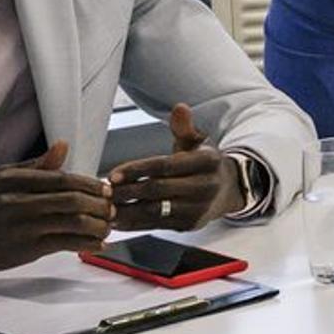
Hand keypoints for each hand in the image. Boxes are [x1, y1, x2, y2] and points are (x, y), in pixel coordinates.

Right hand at [0, 142, 110, 272]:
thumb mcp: (1, 178)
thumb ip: (36, 166)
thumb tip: (64, 146)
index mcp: (14, 179)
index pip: (63, 178)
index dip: (90, 185)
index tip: (106, 190)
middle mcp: (19, 201)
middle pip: (73, 200)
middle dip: (99, 205)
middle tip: (112, 208)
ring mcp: (23, 226)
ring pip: (73, 223)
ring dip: (98, 225)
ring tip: (107, 227)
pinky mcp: (26, 248)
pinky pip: (66, 244)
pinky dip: (87, 244)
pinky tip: (98, 244)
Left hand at [106, 105, 247, 230]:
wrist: (228, 190)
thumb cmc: (204, 164)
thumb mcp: (198, 142)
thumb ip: (184, 127)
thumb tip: (180, 108)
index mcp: (207, 162)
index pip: (165, 166)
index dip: (137, 170)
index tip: (113, 175)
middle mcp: (206, 186)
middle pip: (158, 189)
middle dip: (127, 191)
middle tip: (104, 191)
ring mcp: (198, 208)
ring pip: (156, 211)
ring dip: (127, 210)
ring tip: (106, 206)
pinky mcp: (190, 225)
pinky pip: (158, 225)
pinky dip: (136, 224)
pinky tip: (119, 219)